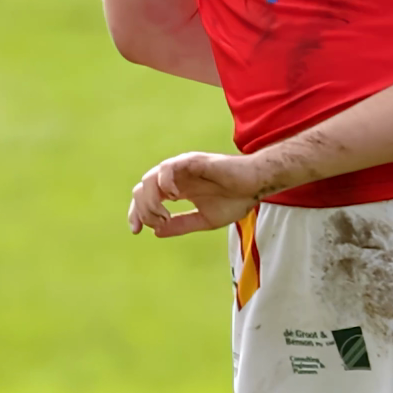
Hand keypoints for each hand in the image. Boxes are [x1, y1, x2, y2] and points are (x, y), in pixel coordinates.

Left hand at [128, 151, 263, 236]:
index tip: (136, 231)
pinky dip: (164, 182)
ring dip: (151, 200)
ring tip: (164, 214)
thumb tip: (156, 232)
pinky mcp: (192, 161)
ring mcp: (181, 168)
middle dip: (142, 210)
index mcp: (176, 190)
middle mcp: (174, 178)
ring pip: (149, 179)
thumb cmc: (236, 199)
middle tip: (157, 223)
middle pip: (141, 189)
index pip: (145, 199)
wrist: (256, 186)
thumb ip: (182, 224)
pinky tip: (175, 196)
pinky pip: (167, 167)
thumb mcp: (205, 220)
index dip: (137, 214)